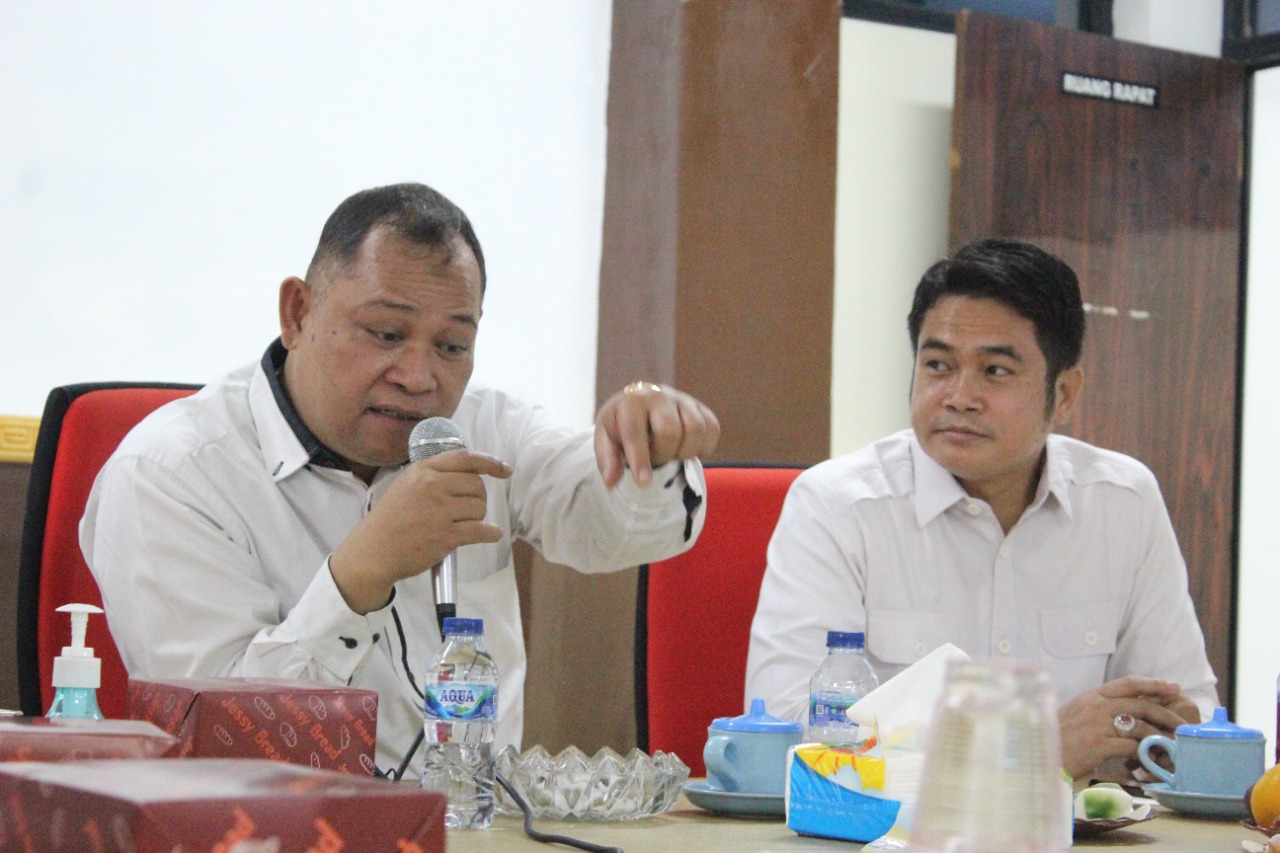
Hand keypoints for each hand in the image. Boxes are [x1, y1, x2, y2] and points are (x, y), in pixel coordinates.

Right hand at [329, 449, 511, 612]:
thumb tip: (470, 473)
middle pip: (476, 485)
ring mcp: (438, 512)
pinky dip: (490, 533)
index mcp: (422, 471)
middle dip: (478, 498)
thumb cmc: (390, 519)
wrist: (373, 551)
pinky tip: (492, 534)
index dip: (489, 462)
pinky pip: (480, 530)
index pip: (464, 458)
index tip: (505, 469)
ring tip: (462, 524)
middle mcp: (431, 487)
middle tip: (468, 509)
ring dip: (478, 517)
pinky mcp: (445, 536)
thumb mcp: (406, 485)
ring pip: (479, 508)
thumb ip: (434, 476)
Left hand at [593, 382, 719, 487]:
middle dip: (663, 454)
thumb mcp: (605, 439)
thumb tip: (611, 481)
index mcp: (631, 401)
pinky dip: (704, 446)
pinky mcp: (700, 406)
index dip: (640, 460)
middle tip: (655, 457)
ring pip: (696, 429)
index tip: (644, 484)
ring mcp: (682, 398)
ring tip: (672, 454)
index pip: (636, 433)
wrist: (638, 404)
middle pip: (670, 431)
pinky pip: (712, 428)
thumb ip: (607, 459)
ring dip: (685, 451)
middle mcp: (658, 394)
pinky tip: (688, 450)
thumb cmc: (620, 425)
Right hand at [1057, 676, 1198, 779]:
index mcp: (1091, 696)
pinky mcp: (1099, 745)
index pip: (1128, 683)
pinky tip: (1150, 759)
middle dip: (1166, 713)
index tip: (1172, 686)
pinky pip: (1131, 746)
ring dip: (1159, 737)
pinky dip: (1144, 753)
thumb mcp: (1076, 714)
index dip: (1153, 684)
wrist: (1038, 755)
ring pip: (1140, 726)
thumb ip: (1098, 709)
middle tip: (1182, 723)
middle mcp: (1096, 706)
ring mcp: (1097, 725)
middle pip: (1141, 704)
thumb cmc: (1057, 737)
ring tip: (1172, 746)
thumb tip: (1124, 711)